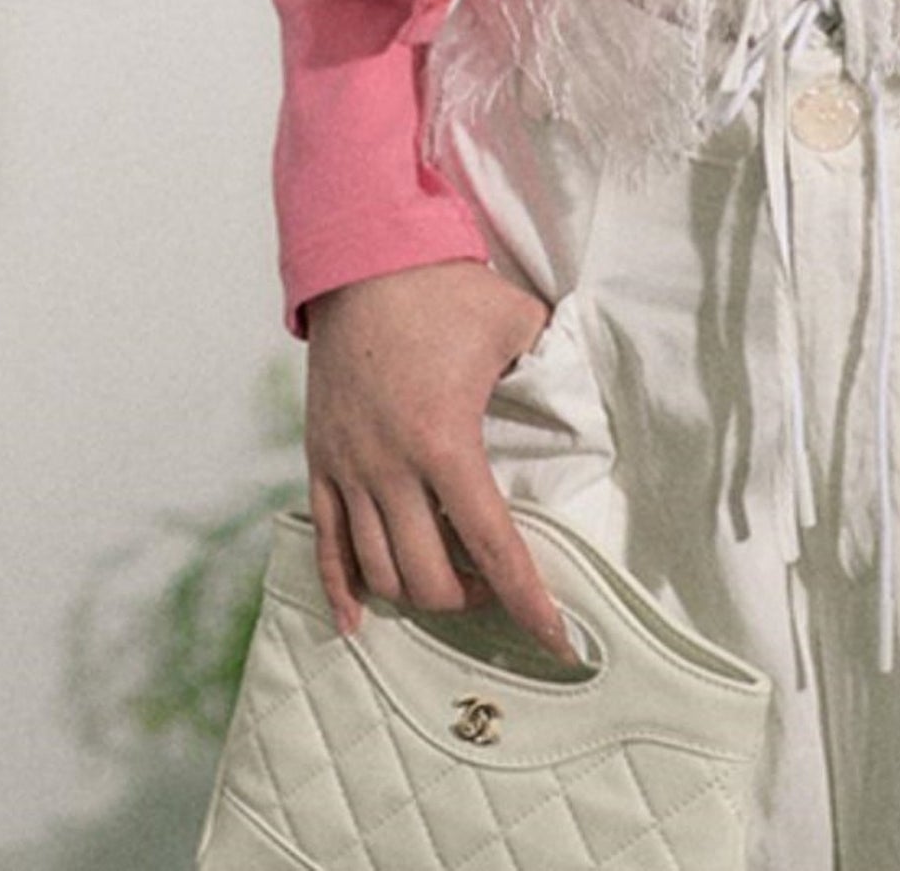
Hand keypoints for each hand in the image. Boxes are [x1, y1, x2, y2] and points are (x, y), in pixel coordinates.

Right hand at [303, 261, 576, 661]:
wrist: (363, 258)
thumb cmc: (442, 288)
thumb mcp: (516, 321)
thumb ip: (550, 363)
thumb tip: (579, 390)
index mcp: (444, 440)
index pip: (491, 545)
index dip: (527, 601)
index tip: (557, 641)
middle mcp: (390, 467)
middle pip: (428, 578)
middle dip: (471, 600)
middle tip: (498, 586)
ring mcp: (349, 467)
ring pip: (378, 570)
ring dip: (417, 593)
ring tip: (451, 584)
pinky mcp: (321, 459)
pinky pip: (325, 541)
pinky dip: (341, 588)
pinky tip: (358, 622)